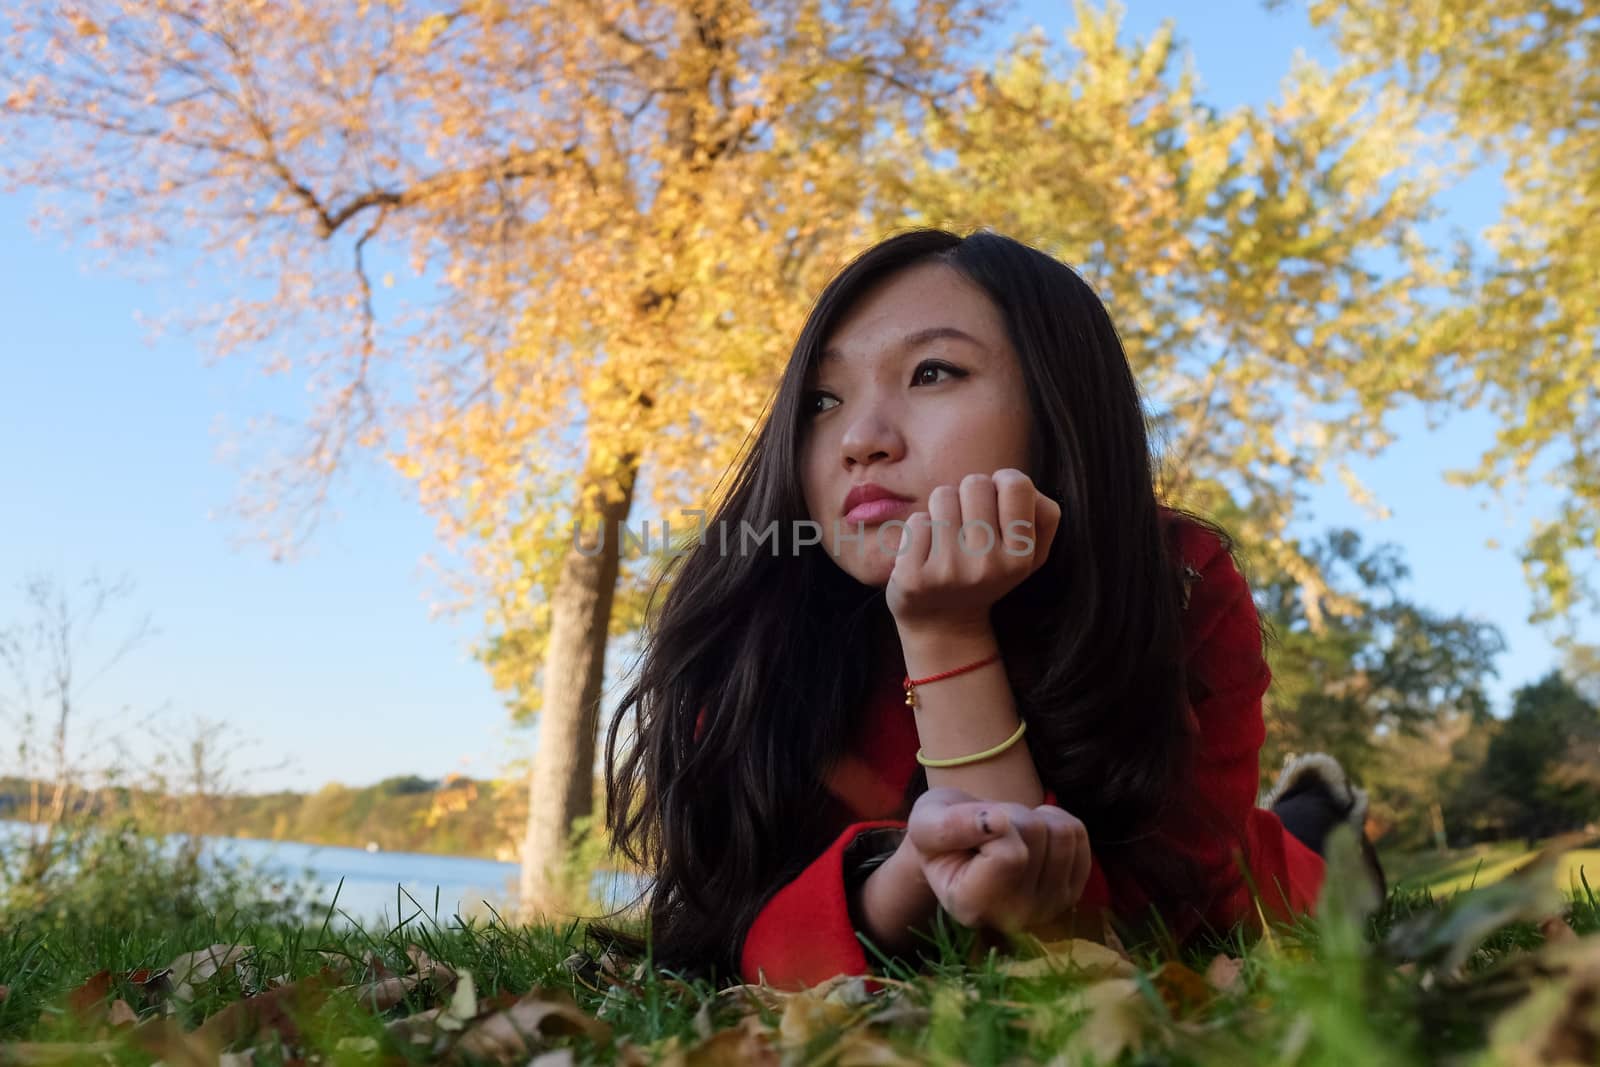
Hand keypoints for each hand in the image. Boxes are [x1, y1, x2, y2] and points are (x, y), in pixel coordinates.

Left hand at [886, 469, 1060, 633]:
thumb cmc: (989, 574)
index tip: (995, 501)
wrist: (944, 625)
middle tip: (967, 523)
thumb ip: (1044, 514)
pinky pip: (916, 521)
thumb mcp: (1030, 554)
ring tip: (947, 538)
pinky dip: (920, 530)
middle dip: (968, 495)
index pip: (1017, 484)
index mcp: (1021, 556)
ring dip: (942, 510)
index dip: (1002, 483)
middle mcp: (988, 565)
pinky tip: (927, 555)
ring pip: (942, 496)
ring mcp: (950, 571)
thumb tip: (1018, 481)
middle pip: (975, 483)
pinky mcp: (915, 577)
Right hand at [906, 786, 1090, 932]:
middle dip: (1011, 816)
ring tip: (1007, 834)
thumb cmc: (940, 836)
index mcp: (971, 907)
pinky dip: (1054, 821)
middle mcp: (1014, 918)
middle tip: (987, 831)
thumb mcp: (925, 822)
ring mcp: (1048, 909)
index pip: (1009, 854)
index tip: (970, 831)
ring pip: (1061, 833)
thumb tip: (996, 823)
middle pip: (1036, 835)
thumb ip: (949, 825)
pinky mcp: (1071, 893)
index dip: (989, 822)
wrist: (960, 848)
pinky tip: (1030, 837)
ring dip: (1033, 818)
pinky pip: (1078, 834)